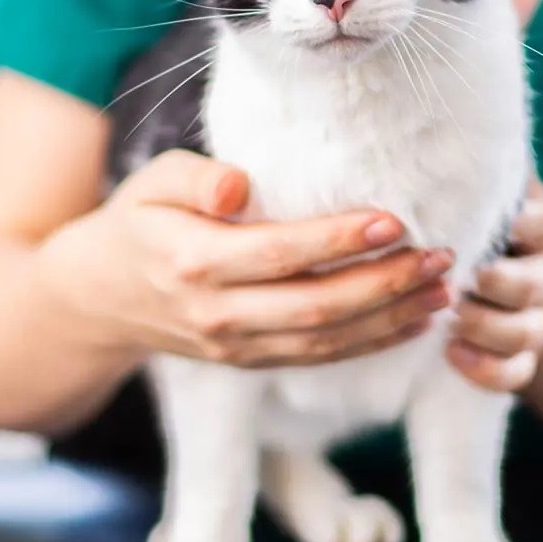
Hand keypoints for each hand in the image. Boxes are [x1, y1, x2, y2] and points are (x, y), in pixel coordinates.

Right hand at [47, 150, 455, 367]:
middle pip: (315, 308)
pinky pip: (319, 359)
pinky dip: (371, 343)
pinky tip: (415, 321)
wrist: (98, 297)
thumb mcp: (151, 183)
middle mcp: (217, 315)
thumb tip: (237, 184)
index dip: (339, 240)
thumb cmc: (138, 221)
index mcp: (192, 262)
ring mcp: (235, 348)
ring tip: (443, 290)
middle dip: (385, 284)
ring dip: (391, 319)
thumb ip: (195, 178)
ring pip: (326, 343)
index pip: (280, 254)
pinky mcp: (250, 364)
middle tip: (440, 257)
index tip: (394, 218)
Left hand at [447, 181, 542, 392]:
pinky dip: (486, 370)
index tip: (493, 223)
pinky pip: (516, 373)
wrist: (491, 274)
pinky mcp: (519, 357)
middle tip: (461, 277)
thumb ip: (469, 172)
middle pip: (536, 284)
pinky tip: (452, 355)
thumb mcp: (479, 189)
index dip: (522, 226)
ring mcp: (536, 319)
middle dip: (498, 283)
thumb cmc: (469, 218)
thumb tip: (427, 138)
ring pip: (527, 332)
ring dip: (487, 327)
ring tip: (450, 319)